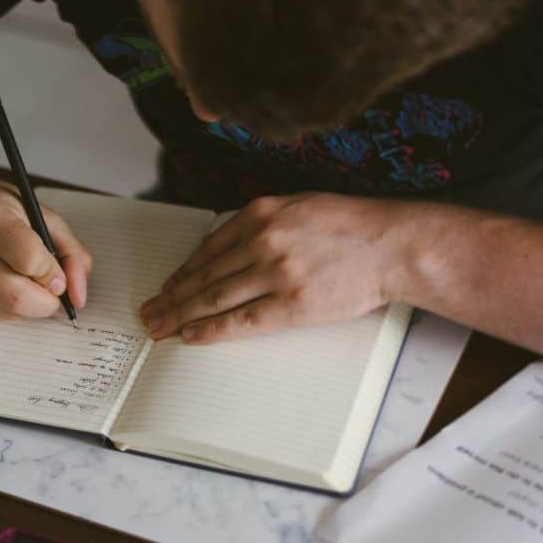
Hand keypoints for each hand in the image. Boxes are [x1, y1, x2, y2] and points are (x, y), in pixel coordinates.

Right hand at [0, 175, 91, 319]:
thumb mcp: (43, 216)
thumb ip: (71, 254)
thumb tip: (78, 295)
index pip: (31, 261)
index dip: (53, 275)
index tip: (58, 275)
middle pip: (17, 298)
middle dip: (46, 302)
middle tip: (50, 290)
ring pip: (7, 312)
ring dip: (27, 305)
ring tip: (22, 278)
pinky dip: (7, 307)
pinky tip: (3, 282)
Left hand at [139, 193, 409, 343]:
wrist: (392, 245)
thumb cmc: (351, 226)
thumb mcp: (299, 206)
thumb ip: (261, 223)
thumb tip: (225, 247)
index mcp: (261, 213)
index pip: (208, 248)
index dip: (183, 271)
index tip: (167, 286)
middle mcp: (263, 241)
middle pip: (204, 275)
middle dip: (171, 297)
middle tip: (150, 312)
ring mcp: (276, 273)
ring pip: (214, 298)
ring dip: (181, 315)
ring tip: (160, 327)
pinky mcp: (292, 304)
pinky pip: (241, 321)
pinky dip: (211, 330)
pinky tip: (191, 336)